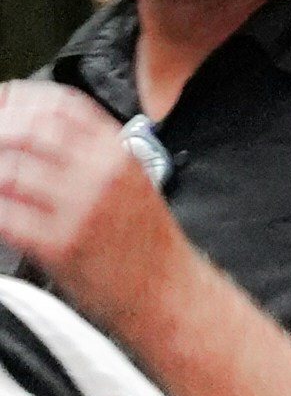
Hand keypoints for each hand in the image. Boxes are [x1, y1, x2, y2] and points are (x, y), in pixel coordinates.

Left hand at [0, 83, 177, 342]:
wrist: (169, 295)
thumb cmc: (144, 242)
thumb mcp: (130, 179)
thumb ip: (90, 150)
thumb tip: (32, 125)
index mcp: (118, 152)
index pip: (59, 105)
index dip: (19, 100)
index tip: (1, 103)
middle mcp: (101, 174)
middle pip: (30, 131)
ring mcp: (81, 210)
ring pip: (10, 172)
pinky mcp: (61, 246)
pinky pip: (6, 216)